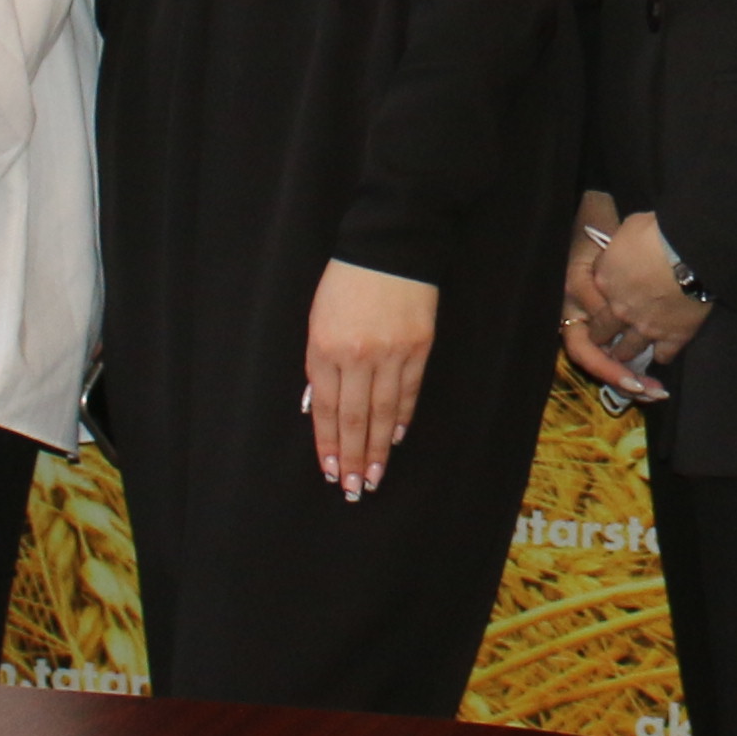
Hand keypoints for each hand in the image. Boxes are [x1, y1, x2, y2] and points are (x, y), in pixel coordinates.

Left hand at [301, 259, 437, 497]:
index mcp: (325, 347)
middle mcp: (357, 354)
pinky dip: (401, 417)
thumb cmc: (345, 284)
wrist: (387, 247)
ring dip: (378, 448)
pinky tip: (396, 438)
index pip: (327, 409)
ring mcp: (391, 352)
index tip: (330, 471)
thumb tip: (322, 409)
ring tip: (374, 477)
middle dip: (353, 457)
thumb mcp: (317, 320)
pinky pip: (409, 391)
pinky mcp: (419, 346)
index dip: (328, 443)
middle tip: (353, 488)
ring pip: (384, 412)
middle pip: (355, 418)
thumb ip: (320, 365)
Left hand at [560, 194, 662, 402]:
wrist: (691, 250)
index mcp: (604, 282)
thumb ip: (619, 248)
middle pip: (603, 334)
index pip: (589, 303)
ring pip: (628, 351)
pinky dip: (661, 354)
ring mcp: (645, 328)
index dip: (595, 307)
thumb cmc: (657, 231)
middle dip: (604, 337)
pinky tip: (662, 350)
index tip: (601, 309)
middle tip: (608, 338)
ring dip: (626, 353)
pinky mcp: (672, 338)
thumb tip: (622, 248)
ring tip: (629, 352)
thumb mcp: (628, 230)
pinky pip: (662, 357)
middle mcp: (619, 310)